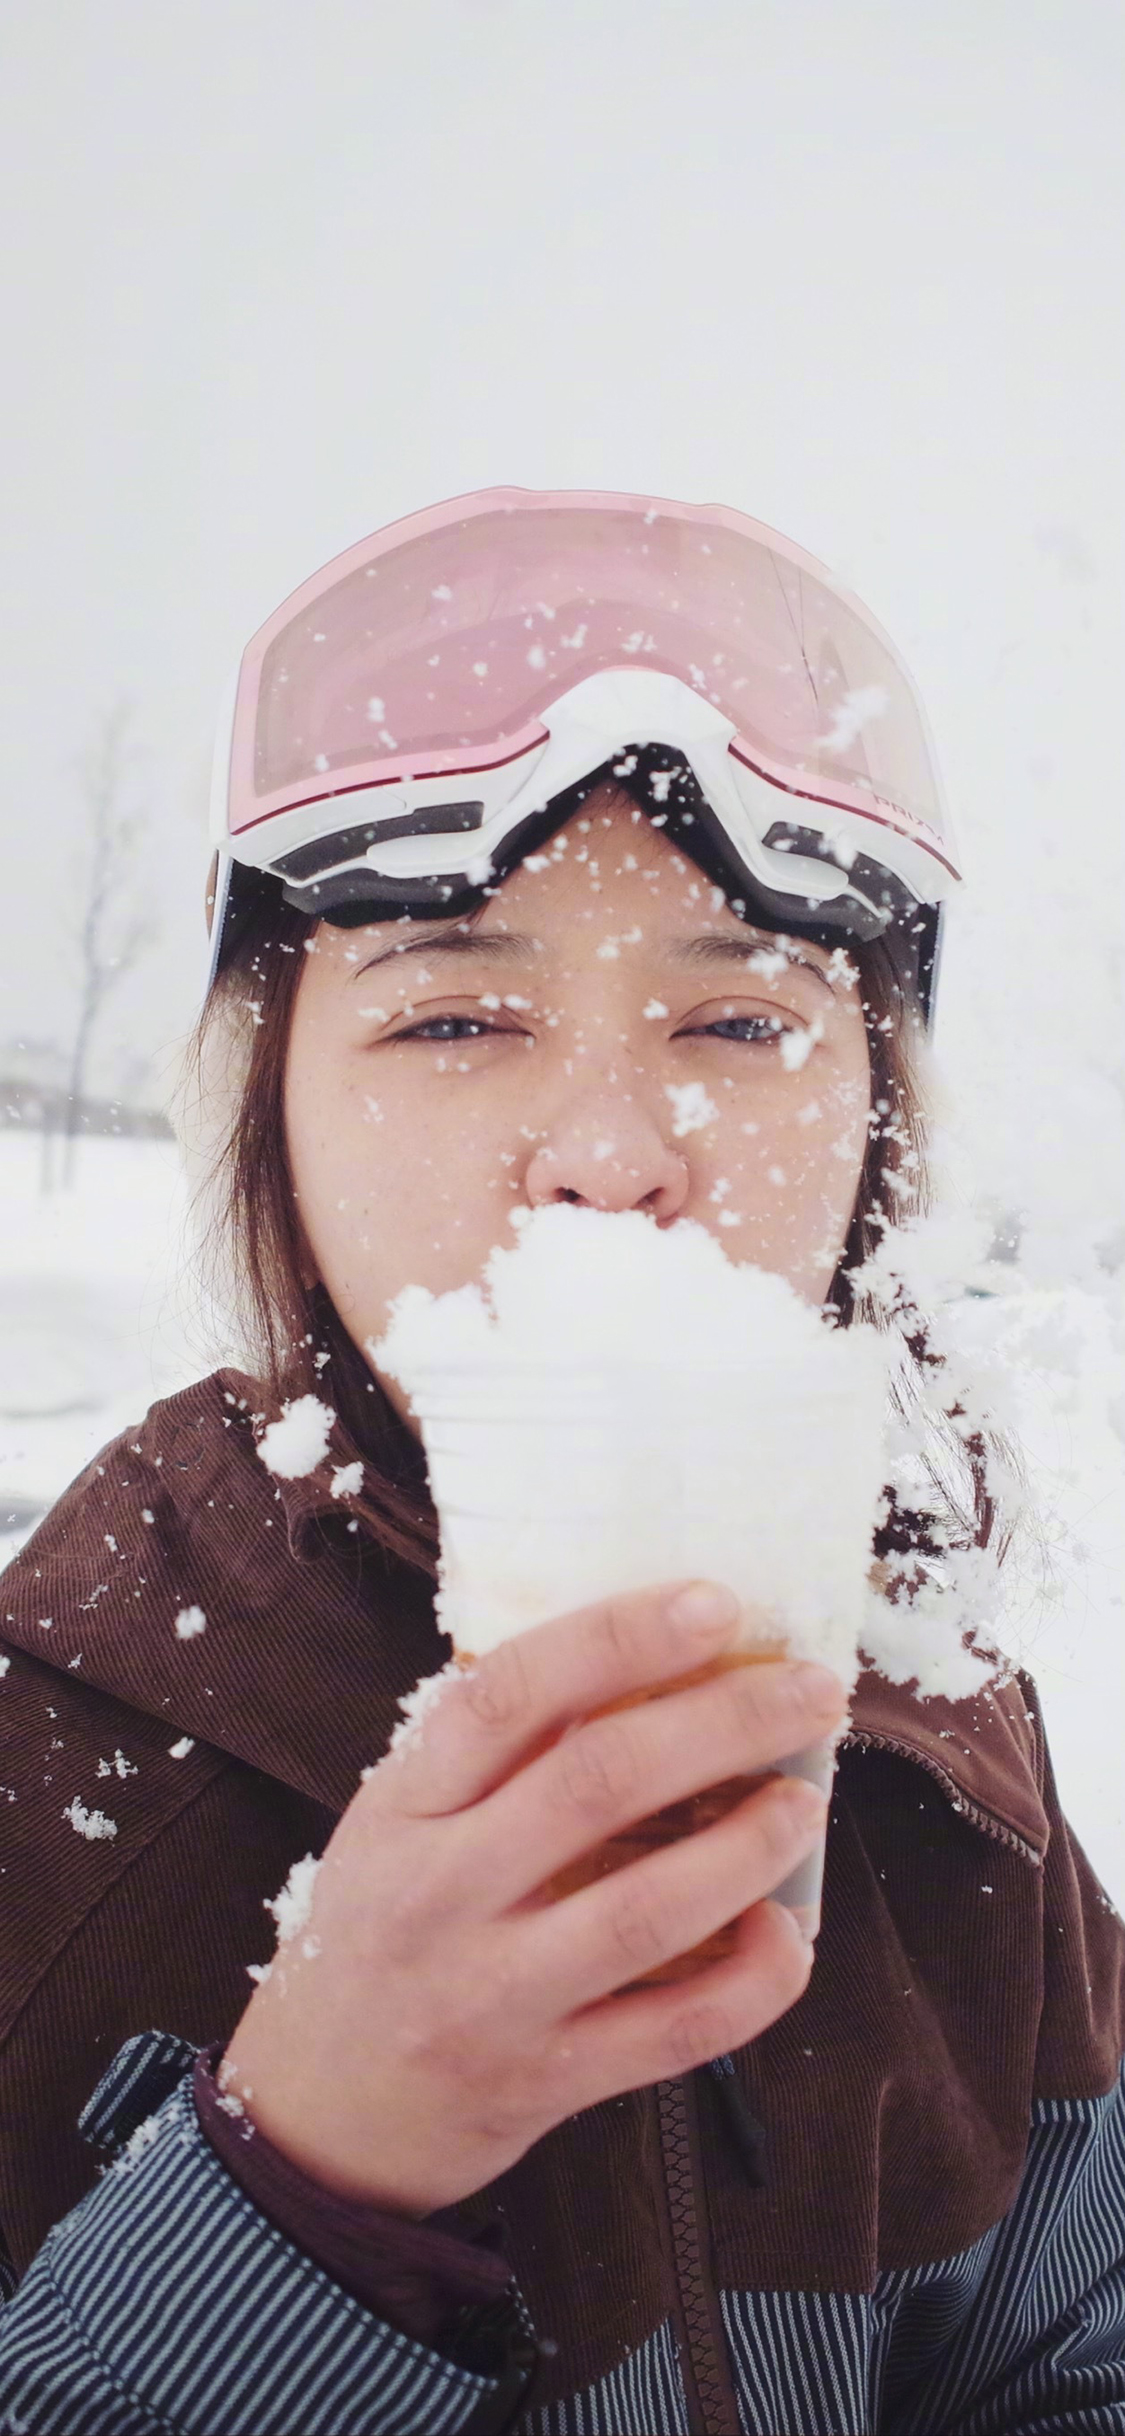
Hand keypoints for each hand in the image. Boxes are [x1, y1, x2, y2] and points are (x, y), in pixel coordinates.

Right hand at [224, 1579, 844, 2212]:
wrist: (318, 2109)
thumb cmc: (381, 1931)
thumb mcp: (397, 1821)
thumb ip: (491, 1754)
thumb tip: (647, 1657)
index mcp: (405, 1806)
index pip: (509, 1694)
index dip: (620, 1639)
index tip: (713, 1604)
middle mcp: (443, 1893)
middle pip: (599, 1783)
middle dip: (725, 1723)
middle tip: (811, 1691)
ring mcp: (494, 1995)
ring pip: (645, 1909)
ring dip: (748, 1847)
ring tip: (803, 1801)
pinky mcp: (545, 2082)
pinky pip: (672, 2033)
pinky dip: (749, 1983)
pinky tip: (788, 1934)